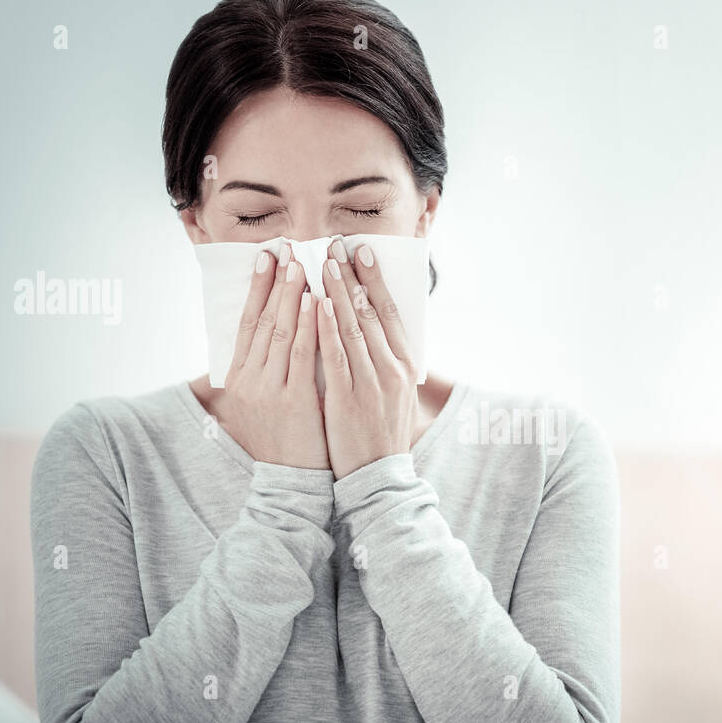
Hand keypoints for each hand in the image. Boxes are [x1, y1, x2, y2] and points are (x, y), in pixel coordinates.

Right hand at [214, 242, 329, 469]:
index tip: (266, 257)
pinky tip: (318, 301)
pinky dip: (310, 325)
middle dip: (275, 281)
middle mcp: (250, 380)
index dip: (257, 288)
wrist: (291, 485)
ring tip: (302, 264)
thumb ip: (265, 371)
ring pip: (281, 332)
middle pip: (262, 321)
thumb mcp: (265, 404)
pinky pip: (302, 355)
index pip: (247, 323)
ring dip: (292, 294)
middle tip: (286, 248)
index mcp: (241, 379)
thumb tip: (270, 335)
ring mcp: (270, 390)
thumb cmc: (286, 442)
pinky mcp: (293, 401)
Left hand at [316, 236, 418, 479]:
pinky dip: (326, 328)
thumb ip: (390, 364)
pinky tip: (316, 304)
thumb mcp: (397, 395)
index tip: (361, 252)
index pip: (389, 313)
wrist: (378, 477)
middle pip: (370, 313)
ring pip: (352, 328)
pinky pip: (336, 356)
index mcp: (405, 366)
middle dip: (351, 276)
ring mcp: (371, 384)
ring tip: (321, 263)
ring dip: (336, 292)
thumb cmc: (382, 434)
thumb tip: (385, 333)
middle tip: (335, 245)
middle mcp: (392, 370)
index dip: (374, 280)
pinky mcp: (349, 399)